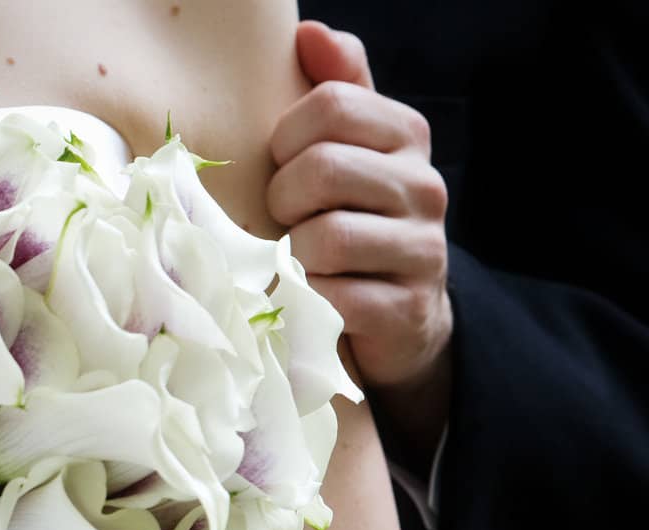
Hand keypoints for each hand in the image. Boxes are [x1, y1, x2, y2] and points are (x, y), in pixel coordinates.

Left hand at [269, 20, 452, 459]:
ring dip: (291, 256)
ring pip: (324, 237)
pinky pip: (334, 296)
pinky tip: (311, 300)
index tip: (282, 168)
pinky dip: (307, 301)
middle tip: (285, 223)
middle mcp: (424, 186)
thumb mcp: (345, 151)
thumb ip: (333, 89)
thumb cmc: (352, 223)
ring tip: (298, 262)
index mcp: (405, 136)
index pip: (328, 106)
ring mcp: (422, 250)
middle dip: (283, 201)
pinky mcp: (407, 310)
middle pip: (321, 169)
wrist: (398, 319)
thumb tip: (308, 33)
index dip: (284, 140)